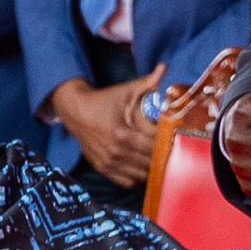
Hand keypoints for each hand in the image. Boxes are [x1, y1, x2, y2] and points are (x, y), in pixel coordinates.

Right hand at [50, 71, 166, 191]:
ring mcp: (108, 163)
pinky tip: (144, 166)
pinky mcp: (103, 169)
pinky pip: (128, 182)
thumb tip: (165, 67)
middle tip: (171, 149)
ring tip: (160, 158)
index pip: (153, 146)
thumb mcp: (126, 90)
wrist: (75, 111)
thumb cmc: (104, 100)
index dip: (167, 143)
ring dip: (152, 168)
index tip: (175, 137)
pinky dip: (138, 177)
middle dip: (162, 156)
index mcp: (122, 133)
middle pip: (149, 163)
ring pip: (141, 176)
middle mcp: (115, 152)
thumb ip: (148, 82)